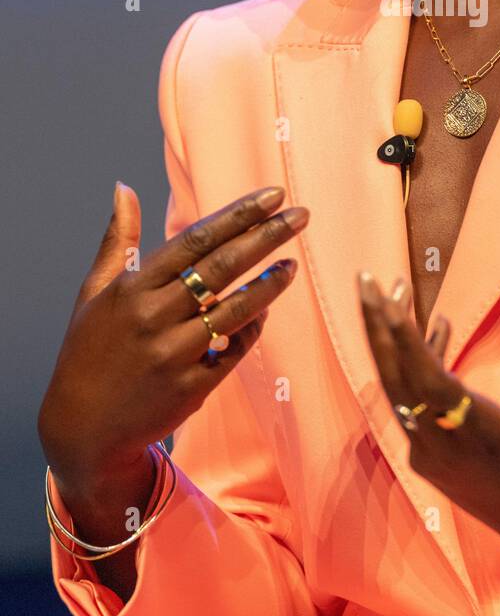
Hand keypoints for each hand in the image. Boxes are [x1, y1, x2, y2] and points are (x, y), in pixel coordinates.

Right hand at [38, 182, 308, 489]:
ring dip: (270, 283)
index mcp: (132, 288)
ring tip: (292, 263)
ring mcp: (173, 355)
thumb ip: (118, 240)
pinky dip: (253, 326)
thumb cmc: (89, 351)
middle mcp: (153, 318)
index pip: (195, 240)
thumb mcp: (94, 292)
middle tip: (302, 215)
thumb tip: (124, 187)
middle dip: (267, 236)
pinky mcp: (190, 388)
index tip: (273, 195)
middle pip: (222, 267)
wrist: (82, 428)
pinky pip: (234, 349)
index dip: (238, 215)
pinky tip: (266, 308)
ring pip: (236, 309)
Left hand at [357, 272, 499, 597]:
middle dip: (378, 326)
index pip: (430, 383)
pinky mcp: (427, 459)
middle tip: (365, 278)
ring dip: (392, 341)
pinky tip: (435, 329)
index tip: (390, 301)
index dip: (408, 342)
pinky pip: (411, 404)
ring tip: (395, 291)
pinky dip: (416, 366)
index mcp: (478, 433)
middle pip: (396, 378)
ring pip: (398, 390)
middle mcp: (443, 445)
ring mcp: (429, 454)